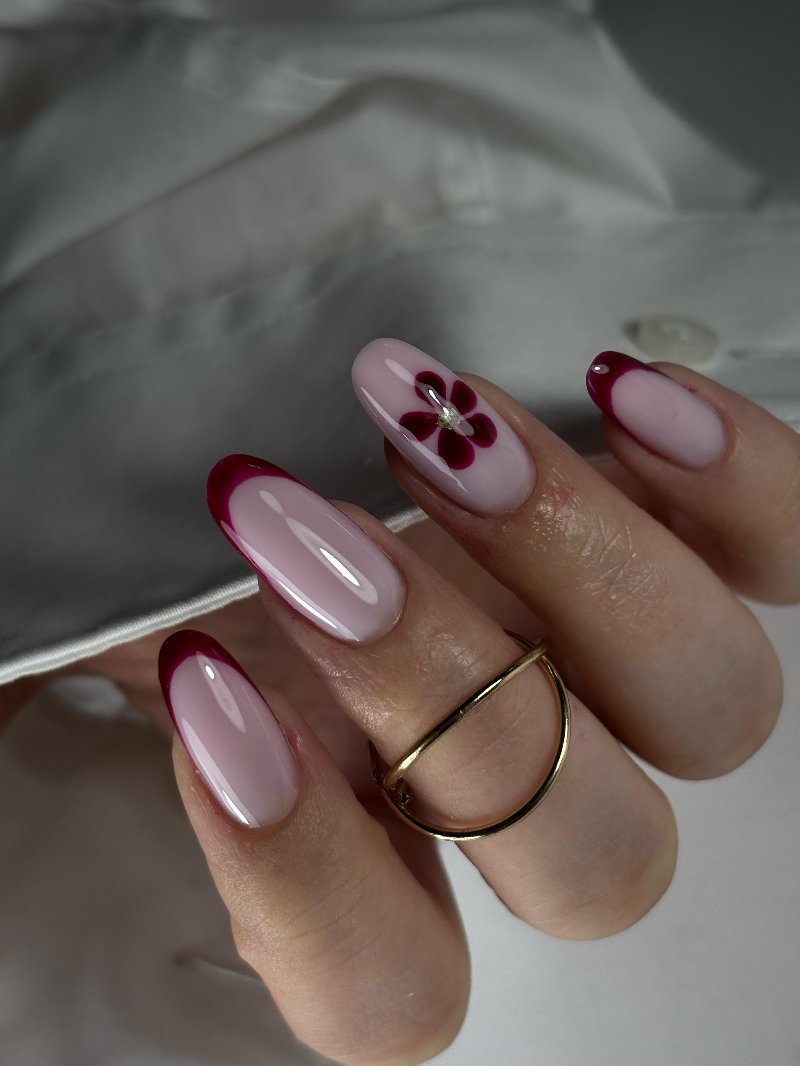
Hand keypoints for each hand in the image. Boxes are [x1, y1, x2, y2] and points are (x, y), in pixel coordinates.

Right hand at [22, 342, 797, 1065]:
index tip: (205, 687)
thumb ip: (61, 669)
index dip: (304, 875)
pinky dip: (739, 486)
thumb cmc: (168, 508)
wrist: (271, 378)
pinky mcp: (703, 538)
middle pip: (589, 865)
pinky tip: (613, 393)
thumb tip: (31, 671)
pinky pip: (790, 550)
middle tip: (295, 532)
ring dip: (575, 572)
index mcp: (373, 837)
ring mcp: (629, 666)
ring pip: (712, 714)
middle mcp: (523, 779)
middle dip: (436, 693)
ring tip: (426, 427)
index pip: (388, 985)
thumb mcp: (88, 606)